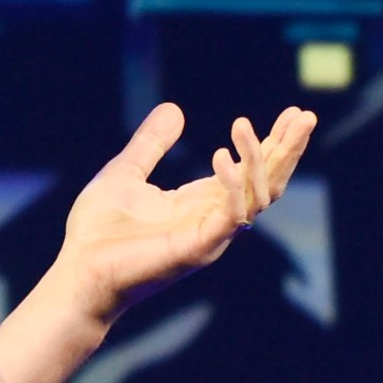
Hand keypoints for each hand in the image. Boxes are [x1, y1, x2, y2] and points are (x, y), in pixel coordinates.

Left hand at [50, 102, 316, 323]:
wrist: (77, 273)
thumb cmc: (98, 233)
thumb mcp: (125, 172)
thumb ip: (151, 144)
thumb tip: (174, 109)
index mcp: (200, 203)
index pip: (252, 171)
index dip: (274, 143)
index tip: (294, 113)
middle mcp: (213, 220)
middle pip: (268, 183)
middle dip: (288, 150)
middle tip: (305, 116)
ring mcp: (209, 236)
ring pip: (258, 198)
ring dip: (260, 161)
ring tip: (244, 125)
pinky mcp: (197, 249)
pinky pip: (230, 216)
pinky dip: (232, 185)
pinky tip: (223, 155)